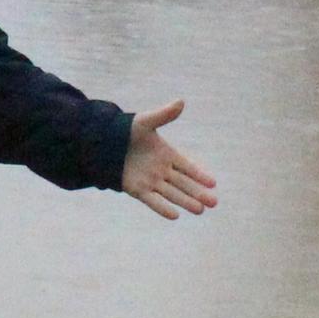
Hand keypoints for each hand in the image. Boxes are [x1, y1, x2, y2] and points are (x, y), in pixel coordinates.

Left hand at [120, 100, 217, 221]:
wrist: (104, 143)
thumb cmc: (126, 130)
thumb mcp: (145, 122)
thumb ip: (163, 115)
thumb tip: (181, 101)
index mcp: (166, 154)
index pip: (187, 166)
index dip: (199, 174)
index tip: (212, 183)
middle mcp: (161, 170)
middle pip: (184, 184)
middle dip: (198, 193)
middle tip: (214, 202)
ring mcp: (151, 181)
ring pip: (172, 194)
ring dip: (186, 202)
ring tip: (200, 210)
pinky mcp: (138, 190)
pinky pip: (153, 201)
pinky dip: (163, 208)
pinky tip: (175, 216)